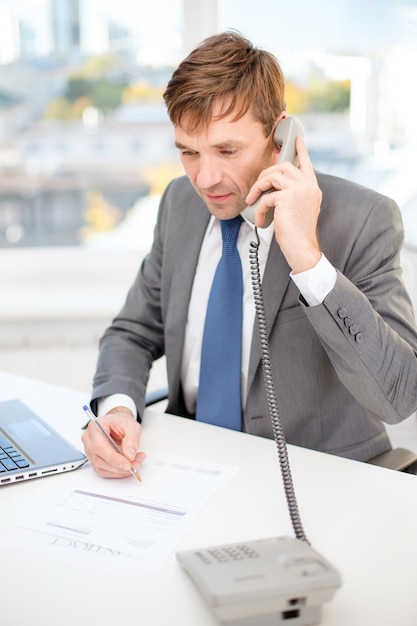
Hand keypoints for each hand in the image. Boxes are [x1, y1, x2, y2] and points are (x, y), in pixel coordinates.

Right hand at [81, 407, 144, 477]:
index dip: (113, 458)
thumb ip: (132, 439)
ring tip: (136, 463)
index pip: (99, 446)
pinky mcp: (94, 460)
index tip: (128, 464)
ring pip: (102, 467)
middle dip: (119, 466)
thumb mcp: (132, 426)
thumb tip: (130, 455)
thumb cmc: (121, 423)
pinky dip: (118, 472)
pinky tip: (129, 466)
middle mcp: (89, 440)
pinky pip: (104, 471)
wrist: (118, 425)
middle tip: (135, 464)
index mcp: (95, 427)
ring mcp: (90, 451)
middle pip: (99, 459)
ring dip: (120, 470)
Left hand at [245, 136, 321, 273]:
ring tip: (252, 201)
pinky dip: (259, 208)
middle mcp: (309, 186)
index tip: (297, 138)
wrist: (302, 249)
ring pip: (273, 176)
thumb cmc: (297, 234)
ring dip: (258, 188)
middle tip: (256, 188)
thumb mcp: (297, 210)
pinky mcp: (288, 197)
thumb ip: (292, 195)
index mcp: (312, 188)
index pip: (306, 164)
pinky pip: (267, 196)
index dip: (301, 150)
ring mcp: (300, 190)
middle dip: (265, 173)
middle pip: (283, 166)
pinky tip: (259, 220)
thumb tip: (273, 189)